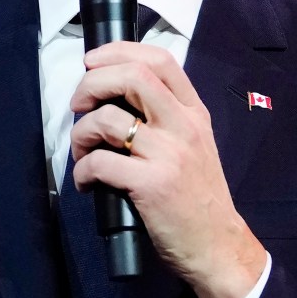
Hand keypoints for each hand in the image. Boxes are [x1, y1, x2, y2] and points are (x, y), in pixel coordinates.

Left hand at [68, 42, 268, 297]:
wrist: (217, 246)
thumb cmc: (198, 199)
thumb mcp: (195, 146)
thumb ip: (166, 119)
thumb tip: (114, 99)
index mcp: (194, 114)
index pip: (160, 60)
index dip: (119, 51)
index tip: (93, 62)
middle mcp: (184, 127)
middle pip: (132, 76)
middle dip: (92, 83)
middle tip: (78, 104)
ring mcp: (169, 155)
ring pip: (108, 119)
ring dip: (81, 133)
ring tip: (82, 152)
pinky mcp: (152, 185)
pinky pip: (101, 163)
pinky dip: (83, 170)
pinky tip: (87, 183)